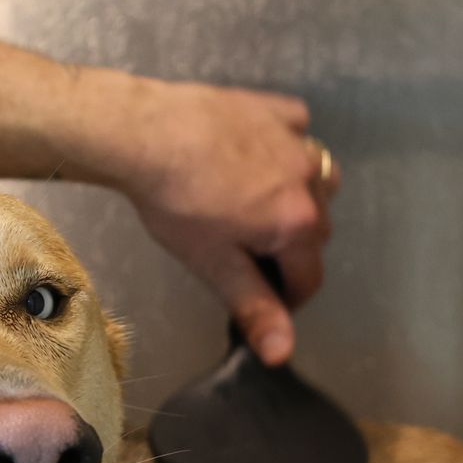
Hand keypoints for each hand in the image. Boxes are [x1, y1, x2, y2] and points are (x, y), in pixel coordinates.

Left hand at [113, 79, 340, 366]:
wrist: (145, 132)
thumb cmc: (177, 204)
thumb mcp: (215, 265)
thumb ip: (255, 308)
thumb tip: (284, 354)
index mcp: (299, 223)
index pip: (309, 278)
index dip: (286, 297)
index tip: (259, 297)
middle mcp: (311, 180)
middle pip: (315, 230)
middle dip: (290, 248)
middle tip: (245, 251)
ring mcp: (295, 139)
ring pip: (317, 178)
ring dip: (298, 196)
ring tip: (256, 204)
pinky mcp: (274, 107)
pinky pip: (297, 131)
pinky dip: (286, 146)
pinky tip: (256, 154)